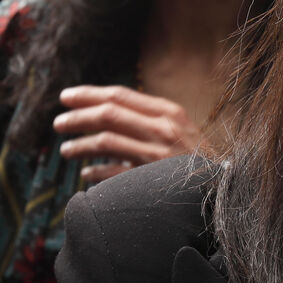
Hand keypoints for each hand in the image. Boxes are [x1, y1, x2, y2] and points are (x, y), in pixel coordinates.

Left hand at [53, 85, 201, 183]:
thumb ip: (148, 118)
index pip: (120, 95)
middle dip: (77, 117)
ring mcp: (158, 153)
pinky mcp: (153, 178)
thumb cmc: (196, 158)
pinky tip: (85, 174)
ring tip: (65, 150)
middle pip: (108, 114)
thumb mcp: (179, 128)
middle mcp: (163, 128)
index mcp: (168, 111)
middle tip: (58, 123)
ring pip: (106, 141)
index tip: (66, 97)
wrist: (224, 188)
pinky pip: (114, 173)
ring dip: (80, 145)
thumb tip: (106, 112)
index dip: (88, 94)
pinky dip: (96, 172)